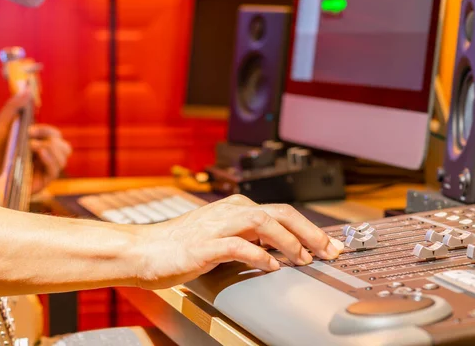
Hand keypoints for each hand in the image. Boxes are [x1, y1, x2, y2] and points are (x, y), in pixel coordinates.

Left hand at [0, 90, 71, 192]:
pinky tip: (39, 153)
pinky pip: (56, 170)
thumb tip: (26, 90)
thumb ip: (13, 109)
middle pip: (64, 146)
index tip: (30, 129)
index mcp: (37, 145)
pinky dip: (51, 160)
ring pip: (64, 157)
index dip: (47, 131)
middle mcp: (43, 158)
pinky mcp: (41, 182)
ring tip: (33, 147)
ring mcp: (43, 170)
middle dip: (52, 139)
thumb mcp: (0, 128)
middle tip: (31, 139)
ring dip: (51, 148)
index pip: (55, 136)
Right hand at [129, 194, 343, 289]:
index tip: (330, 244)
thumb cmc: (182, 246)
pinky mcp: (204, 245)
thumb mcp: (222, 236)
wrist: (144, 250)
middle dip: (309, 232)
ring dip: (288, 241)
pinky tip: (271, 267)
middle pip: (280, 213)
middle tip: (329, 250)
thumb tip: (281, 249)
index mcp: (236, 208)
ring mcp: (217, 226)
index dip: (310, 228)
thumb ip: (249, 238)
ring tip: (304, 258)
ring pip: (263, 223)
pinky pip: (238, 245)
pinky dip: (259, 256)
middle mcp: (230, 211)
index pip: (282, 212)